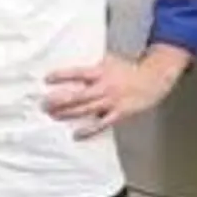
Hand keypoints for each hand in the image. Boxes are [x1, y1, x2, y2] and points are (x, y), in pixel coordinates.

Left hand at [43, 48, 188, 139]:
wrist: (152, 80)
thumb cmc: (127, 69)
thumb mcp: (108, 61)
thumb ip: (91, 67)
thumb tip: (72, 70)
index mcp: (100, 72)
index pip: (76, 73)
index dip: (61, 76)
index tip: (46, 79)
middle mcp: (104, 87)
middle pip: (77, 95)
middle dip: (58, 100)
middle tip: (43, 103)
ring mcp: (111, 101)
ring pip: (85, 110)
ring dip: (67, 113)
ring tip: (52, 115)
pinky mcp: (119, 114)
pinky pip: (101, 125)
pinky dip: (88, 131)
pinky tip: (76, 134)